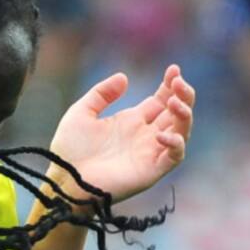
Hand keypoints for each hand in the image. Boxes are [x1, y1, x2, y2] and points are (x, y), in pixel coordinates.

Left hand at [49, 65, 195, 204]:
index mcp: (131, 122)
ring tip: (175, 101)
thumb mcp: (81, 113)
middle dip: (183, 95)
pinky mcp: (151, 170)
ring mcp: (150, 153)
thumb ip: (101, 94)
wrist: (65, 180)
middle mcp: (144, 136)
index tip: (173, 69)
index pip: (160, 100)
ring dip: (184, 115)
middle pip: (176, 113)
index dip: (170, 85)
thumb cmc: (69, 151)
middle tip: (178, 81)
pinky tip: (161, 134)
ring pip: (182, 131)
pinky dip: (175, 143)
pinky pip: (175, 156)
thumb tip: (124, 77)